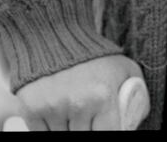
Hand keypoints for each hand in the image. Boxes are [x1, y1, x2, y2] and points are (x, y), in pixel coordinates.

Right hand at [15, 54, 148, 130]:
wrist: (57, 34)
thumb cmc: (95, 56)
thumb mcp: (124, 69)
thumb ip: (135, 94)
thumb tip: (134, 121)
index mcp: (103, 96)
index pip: (108, 135)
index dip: (106, 131)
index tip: (103, 124)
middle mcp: (77, 104)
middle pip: (83, 137)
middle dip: (87, 127)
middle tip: (88, 113)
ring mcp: (53, 108)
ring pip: (62, 136)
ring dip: (68, 127)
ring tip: (73, 108)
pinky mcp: (31, 109)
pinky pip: (41, 134)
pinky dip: (49, 127)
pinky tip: (56, 112)